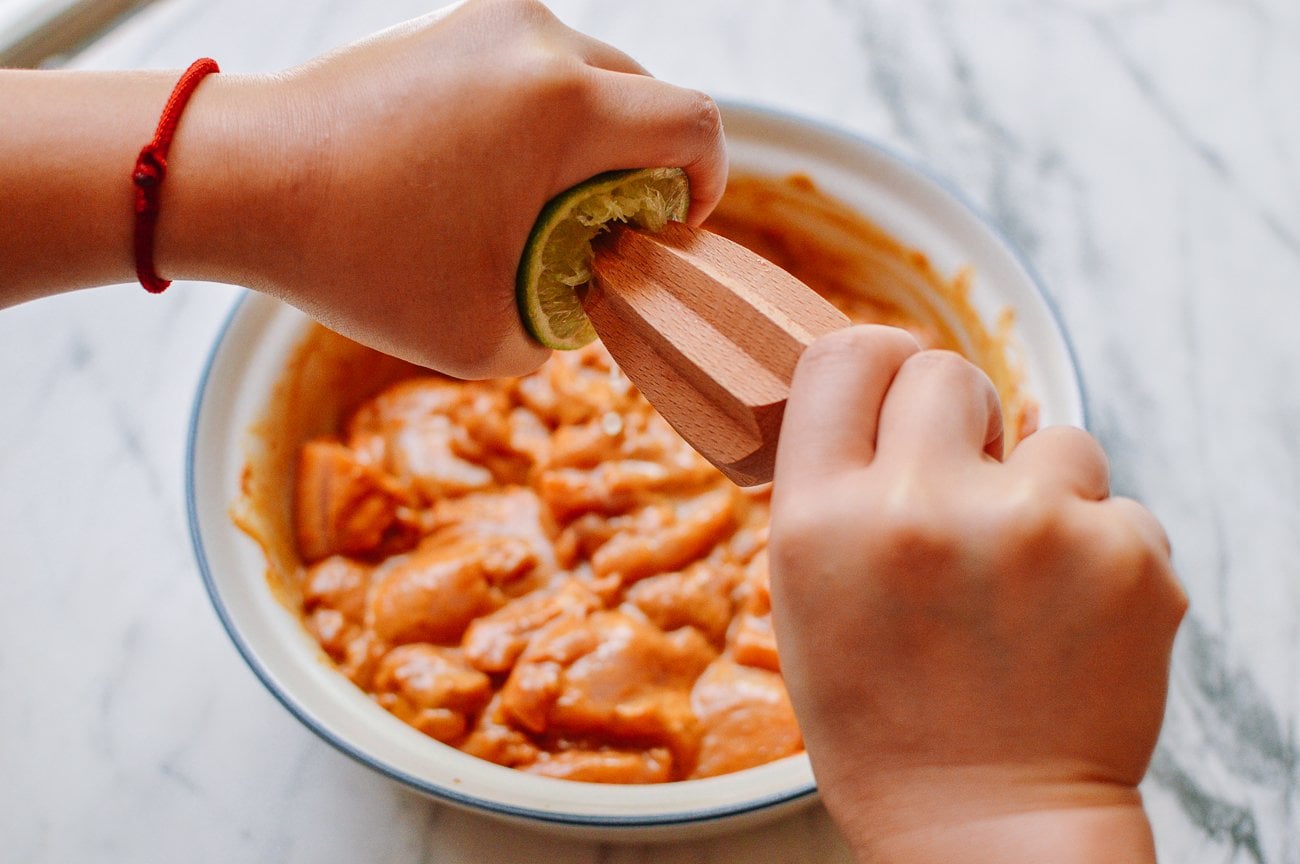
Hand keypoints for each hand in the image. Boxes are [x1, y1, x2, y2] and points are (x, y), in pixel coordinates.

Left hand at [163, 0, 725, 378]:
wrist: (245, 178)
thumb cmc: (361, 260)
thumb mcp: (487, 333)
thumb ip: (569, 320)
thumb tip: (590, 291)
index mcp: (564, 106)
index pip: (698, 125)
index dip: (707, 186)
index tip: (670, 231)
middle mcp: (538, 41)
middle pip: (649, 98)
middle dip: (645, 171)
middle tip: (602, 234)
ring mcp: (491, 20)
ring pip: (595, 77)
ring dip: (593, 143)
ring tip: (538, 205)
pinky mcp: (455, 21)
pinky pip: (538, 66)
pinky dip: (543, 118)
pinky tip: (493, 172)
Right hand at [768, 326, 1185, 861]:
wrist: (986, 826)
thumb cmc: (882, 717)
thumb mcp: (806, 597)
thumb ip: (834, 489)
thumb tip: (881, 398)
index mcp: (824, 516)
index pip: (847, 354)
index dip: (873, 366)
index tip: (891, 391)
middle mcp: (922, 505)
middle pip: (947, 370)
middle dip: (955, 419)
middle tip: (960, 486)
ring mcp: (1033, 526)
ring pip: (1051, 435)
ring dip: (1039, 487)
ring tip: (1020, 575)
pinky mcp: (1126, 557)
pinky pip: (1113, 504)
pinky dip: (1097, 547)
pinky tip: (1067, 613)